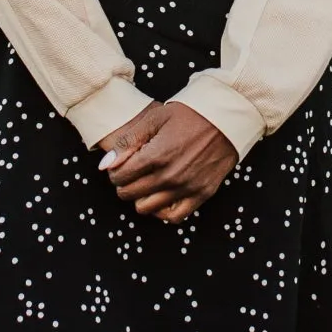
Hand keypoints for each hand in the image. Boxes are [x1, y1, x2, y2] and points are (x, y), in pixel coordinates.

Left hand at [98, 100, 238, 226]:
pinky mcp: (202, 193)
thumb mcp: (155, 118)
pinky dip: (163, 212)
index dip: (115, 172)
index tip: (121, 165)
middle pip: (130, 194)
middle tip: (132, 173)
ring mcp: (187, 187)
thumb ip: (127, 142)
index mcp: (156, 155)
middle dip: (124, 184)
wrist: (226, 117)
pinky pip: (175, 217)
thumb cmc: (190, 114)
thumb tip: (106, 165)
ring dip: (140, 198)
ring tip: (145, 184)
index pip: (120, 177)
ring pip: (147, 209)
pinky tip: (161, 199)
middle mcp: (170, 176)